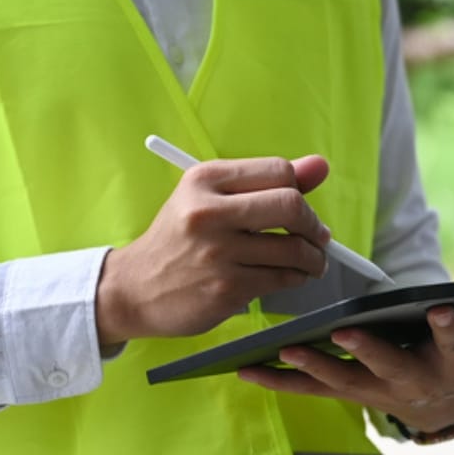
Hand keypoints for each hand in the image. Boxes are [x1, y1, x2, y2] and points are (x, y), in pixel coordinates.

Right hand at [96, 156, 332, 345]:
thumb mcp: (210, 199)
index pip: (278, 171)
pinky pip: (284, 278)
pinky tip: (290, 276)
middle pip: (291, 206)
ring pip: (294, 249)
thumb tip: (319, 166)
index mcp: (204, 180)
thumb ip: (266, 183)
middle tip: (318, 237)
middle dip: (314, 225)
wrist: (133, 288)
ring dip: (313, 258)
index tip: (303, 209)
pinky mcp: (227, 288)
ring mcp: (217, 252)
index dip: (301, 191)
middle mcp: (208, 212)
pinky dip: (297, 278)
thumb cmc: (180, 240)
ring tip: (310, 261)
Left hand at [236, 291, 453, 434]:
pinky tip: (245, 368)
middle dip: (370, 350)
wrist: (450, 402)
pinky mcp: (345, 393)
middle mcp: (415, 384)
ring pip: (343, 383)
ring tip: (286, 348)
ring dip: (314, 367)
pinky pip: (310, 391)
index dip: (452, 327)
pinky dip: (279, 381)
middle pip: (392, 368)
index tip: (443, 304)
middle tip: (346, 328)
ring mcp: (376, 392)